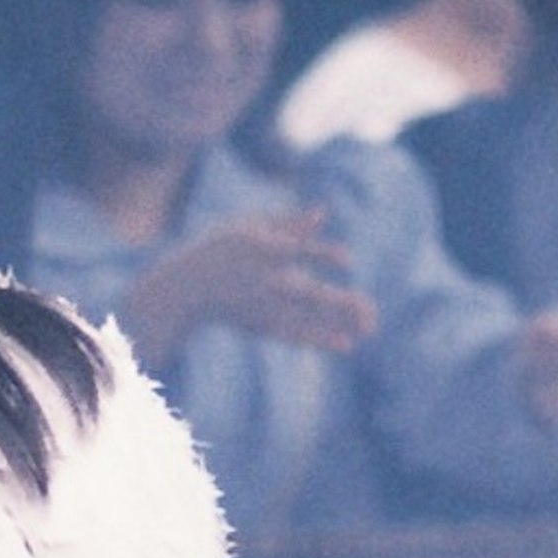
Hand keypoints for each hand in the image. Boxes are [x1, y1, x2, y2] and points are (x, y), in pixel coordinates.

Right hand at [119, 210, 376, 361]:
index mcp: (264, 251)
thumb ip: (289, 223)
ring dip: (339, 324)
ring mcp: (265, 307)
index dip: (324, 256)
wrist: (188, 287)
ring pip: (307, 319)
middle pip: (309, 295)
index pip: (299, 253)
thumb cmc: (223, 247)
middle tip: (370, 311)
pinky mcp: (263, 324)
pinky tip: (347, 344)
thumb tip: (323, 213)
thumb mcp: (251, 226)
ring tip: (369, 328)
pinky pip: (296, 335)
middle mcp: (268, 283)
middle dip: (340, 304)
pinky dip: (320, 339)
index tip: (348, 261)